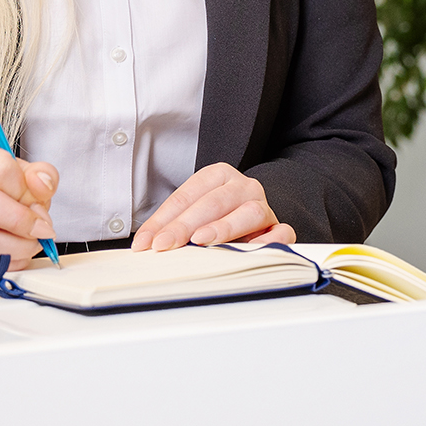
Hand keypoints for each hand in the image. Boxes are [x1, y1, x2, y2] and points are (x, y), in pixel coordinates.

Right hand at [0, 143, 59, 279]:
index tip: (37, 202)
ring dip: (16, 247)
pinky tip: (15, 256)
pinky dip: (3, 266)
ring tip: (31, 244)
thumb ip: (41, 174)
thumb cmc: (4, 189)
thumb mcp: (27, 173)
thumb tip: (42, 184)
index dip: (24, 190)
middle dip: (18, 220)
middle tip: (40, 229)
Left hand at [134, 163, 294, 250]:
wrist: (254, 215)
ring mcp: (263, 206)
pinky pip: (281, 232)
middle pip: (214, 202)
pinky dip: (270, 240)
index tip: (147, 242)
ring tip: (201, 240)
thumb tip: (143, 245)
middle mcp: (243, 187)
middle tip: (164, 244)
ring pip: (249, 212)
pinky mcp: (278, 227)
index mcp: (218, 175)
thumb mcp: (192, 213)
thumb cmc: (217, 216)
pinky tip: (252, 250)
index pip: (187, 196)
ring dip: (224, 227)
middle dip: (185, 224)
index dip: (164, 219)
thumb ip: (171, 225)